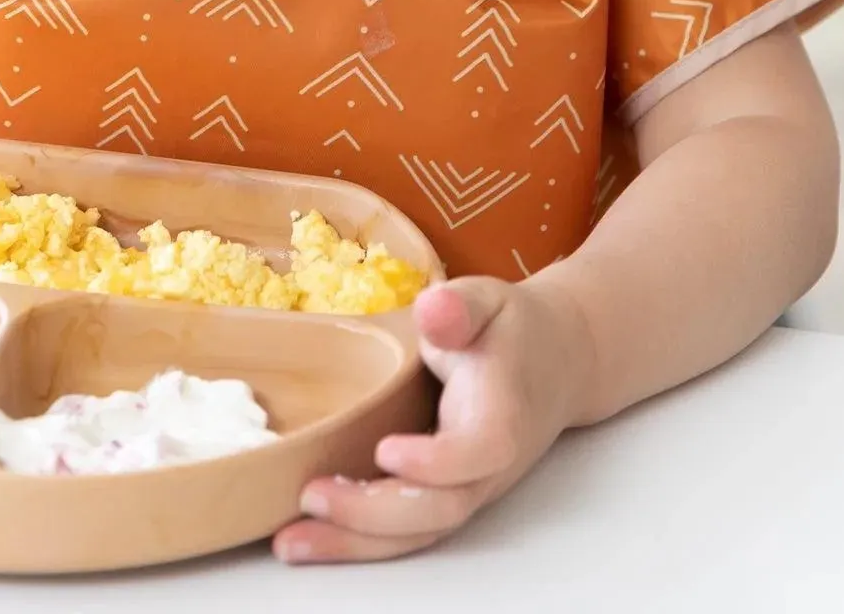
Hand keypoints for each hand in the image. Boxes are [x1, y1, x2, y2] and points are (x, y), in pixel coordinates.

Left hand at [275, 276, 590, 563]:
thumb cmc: (509, 329)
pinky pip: (407, 529)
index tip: (386, 450)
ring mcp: (468, 488)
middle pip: (439, 508)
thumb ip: (460, 306)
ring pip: (419, 531)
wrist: (551, 363)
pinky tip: (311, 537)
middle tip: (312, 498)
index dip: (435, 462)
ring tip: (292, 543)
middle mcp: (487, 466)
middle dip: (374, 513)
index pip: (477, 452)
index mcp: (501, 414)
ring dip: (356, 543)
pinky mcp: (446, 495)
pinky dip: (360, 540)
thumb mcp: (487, 300)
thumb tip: (433, 308)